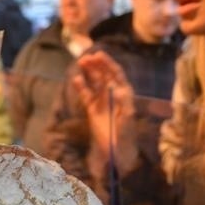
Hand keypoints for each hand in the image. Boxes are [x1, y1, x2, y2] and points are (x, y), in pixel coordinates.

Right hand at [73, 51, 137, 173]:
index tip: (99, 55)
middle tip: (87, 57)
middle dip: (97, 64)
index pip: (116, 73)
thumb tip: (115, 87)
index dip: (108, 63)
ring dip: (89, 72)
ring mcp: (102, 100)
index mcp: (124, 93)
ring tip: (81, 62)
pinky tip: (76, 79)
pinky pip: (86, 95)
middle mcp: (112, 94)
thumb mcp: (128, 116)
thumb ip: (123, 100)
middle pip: (104, 74)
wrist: (117, 149)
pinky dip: (81, 87)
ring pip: (94, 81)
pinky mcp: (92, 109)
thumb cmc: (126, 133)